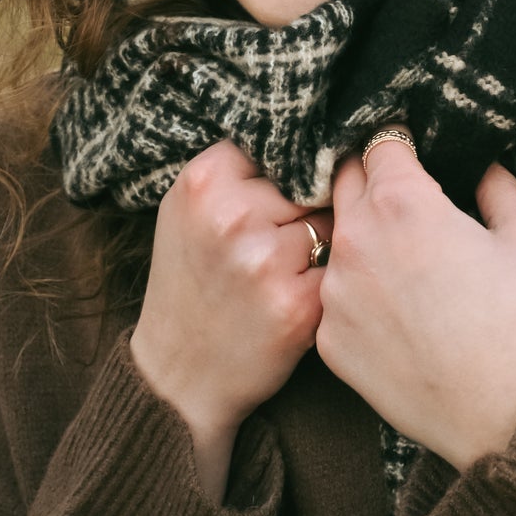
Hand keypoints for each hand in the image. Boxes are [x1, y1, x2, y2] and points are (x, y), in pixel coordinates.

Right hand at [130, 139, 330, 499]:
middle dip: (306, 208)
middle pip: (311, 184)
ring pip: (331, 223)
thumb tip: (312, 140)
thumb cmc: (191, 284)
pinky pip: (338, 268)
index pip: (281, 145)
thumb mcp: (190, 212)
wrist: (177, 376)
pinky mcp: (297, 305)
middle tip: (273, 242)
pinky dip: (328, 281)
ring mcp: (265, 261)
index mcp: (204, 181)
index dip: (287, 172)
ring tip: (280, 272)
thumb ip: (237, 172)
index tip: (276, 195)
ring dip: (322, 245)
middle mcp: (233, 216)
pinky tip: (295, 297)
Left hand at [316, 142, 515, 471]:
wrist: (502, 414)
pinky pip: (334, 298)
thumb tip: (483, 166)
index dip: (398, 144)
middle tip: (405, 203)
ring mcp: (336, 292)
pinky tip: (394, 314)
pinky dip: (357, 296)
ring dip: (361, 241)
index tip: (409, 152)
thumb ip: (498, 186)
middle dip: (371, 182)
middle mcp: (356, 238)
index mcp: (402, 201)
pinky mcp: (328, 338)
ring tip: (402, 266)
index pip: (378, 142)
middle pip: (344, 182)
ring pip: (336, 242)